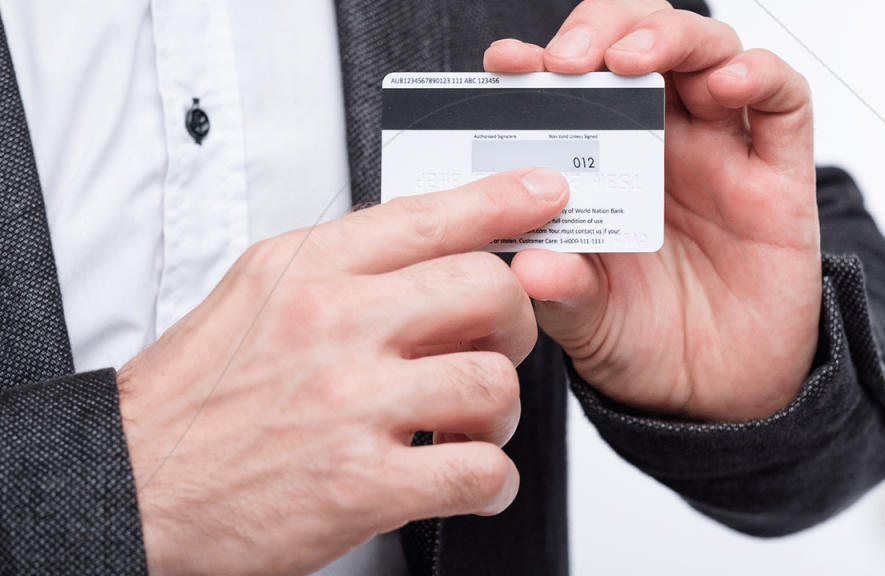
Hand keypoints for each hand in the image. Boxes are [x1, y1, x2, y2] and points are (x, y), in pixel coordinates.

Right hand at [116, 168, 568, 574]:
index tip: (542, 195)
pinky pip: (480, 470)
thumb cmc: (195, 399)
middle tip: (496, 344)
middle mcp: (334, 326)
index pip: (427, 217)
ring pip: (495, 383)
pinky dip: (492, 479)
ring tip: (472, 424)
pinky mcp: (364, 484)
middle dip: (514, 322)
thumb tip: (427, 247)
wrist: (136, 486)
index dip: (501, 200)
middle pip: (488, 291)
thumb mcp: (254, 295)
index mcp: (306, 272)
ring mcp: (352, 404)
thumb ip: (339, 266)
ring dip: (500, 411)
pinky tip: (469, 476)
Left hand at [484, 1, 820, 421]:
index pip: (571, 86)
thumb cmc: (641, 341)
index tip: (503, 64)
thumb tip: (533, 266)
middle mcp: (658, 144)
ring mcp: (720, 153)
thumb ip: (561, 291)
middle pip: (640, 41)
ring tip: (631, 60)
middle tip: (568, 60)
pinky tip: (726, 83)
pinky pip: (783, 103)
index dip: (538, 63)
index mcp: (599, 164)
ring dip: (669, 36)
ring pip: (708, 52)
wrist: (714, 396)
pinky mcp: (778, 177)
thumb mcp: (585, 321)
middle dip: (604, 30)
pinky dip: (759, 75)